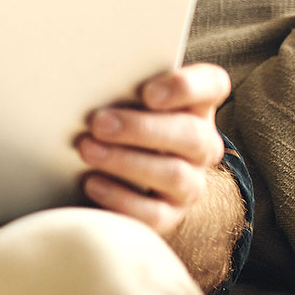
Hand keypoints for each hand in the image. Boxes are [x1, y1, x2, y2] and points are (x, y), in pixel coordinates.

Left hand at [77, 63, 229, 233]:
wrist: (110, 178)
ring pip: (172, 174)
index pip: (212, 86)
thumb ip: (117, 89)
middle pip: (190, 134)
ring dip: (125, 161)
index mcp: (194, 106)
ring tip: (86, 150)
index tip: (148, 92)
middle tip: (98, 123)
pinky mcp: (169, 215)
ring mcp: (189, 183)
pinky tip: (91, 182)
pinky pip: (153, 213)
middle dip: (141, 128)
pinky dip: (119, 197)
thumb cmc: (114, 126)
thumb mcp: (120, 103)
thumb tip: (83, 79)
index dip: (186, 87)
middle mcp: (200, 145)